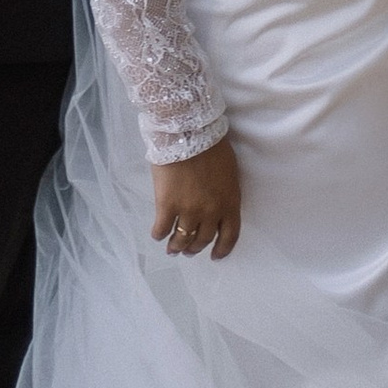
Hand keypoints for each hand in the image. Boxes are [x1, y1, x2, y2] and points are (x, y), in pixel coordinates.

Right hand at [152, 136, 240, 259]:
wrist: (188, 131)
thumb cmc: (212, 145)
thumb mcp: (229, 172)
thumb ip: (225, 192)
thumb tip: (218, 203)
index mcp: (229, 203)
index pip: (229, 236)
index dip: (222, 250)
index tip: (215, 256)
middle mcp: (210, 213)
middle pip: (203, 239)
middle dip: (196, 248)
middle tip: (189, 250)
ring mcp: (188, 211)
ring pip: (182, 239)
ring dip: (177, 247)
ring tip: (172, 249)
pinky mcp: (167, 205)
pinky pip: (162, 229)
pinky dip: (159, 234)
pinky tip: (157, 234)